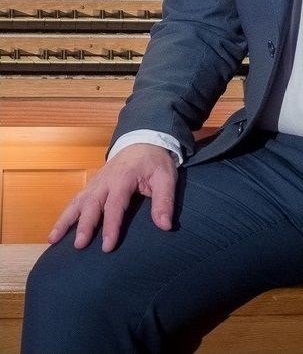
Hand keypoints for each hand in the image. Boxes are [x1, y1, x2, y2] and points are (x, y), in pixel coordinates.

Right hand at [48, 143, 176, 252]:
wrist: (143, 140)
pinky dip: (65, 215)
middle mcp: (105, 180)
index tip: (107, 246)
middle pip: (92, 204)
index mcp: (124, 178)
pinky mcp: (92, 185)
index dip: (111, 226)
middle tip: (79, 245)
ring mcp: (96, 182)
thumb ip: (164, 201)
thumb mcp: (166, 177)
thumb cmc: (155, 161)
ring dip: (65, 220)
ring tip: (53, 239)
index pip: (115, 205)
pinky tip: (56, 231)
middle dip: (84, 225)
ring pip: (77, 201)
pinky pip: (75, 200)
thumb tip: (165, 226)